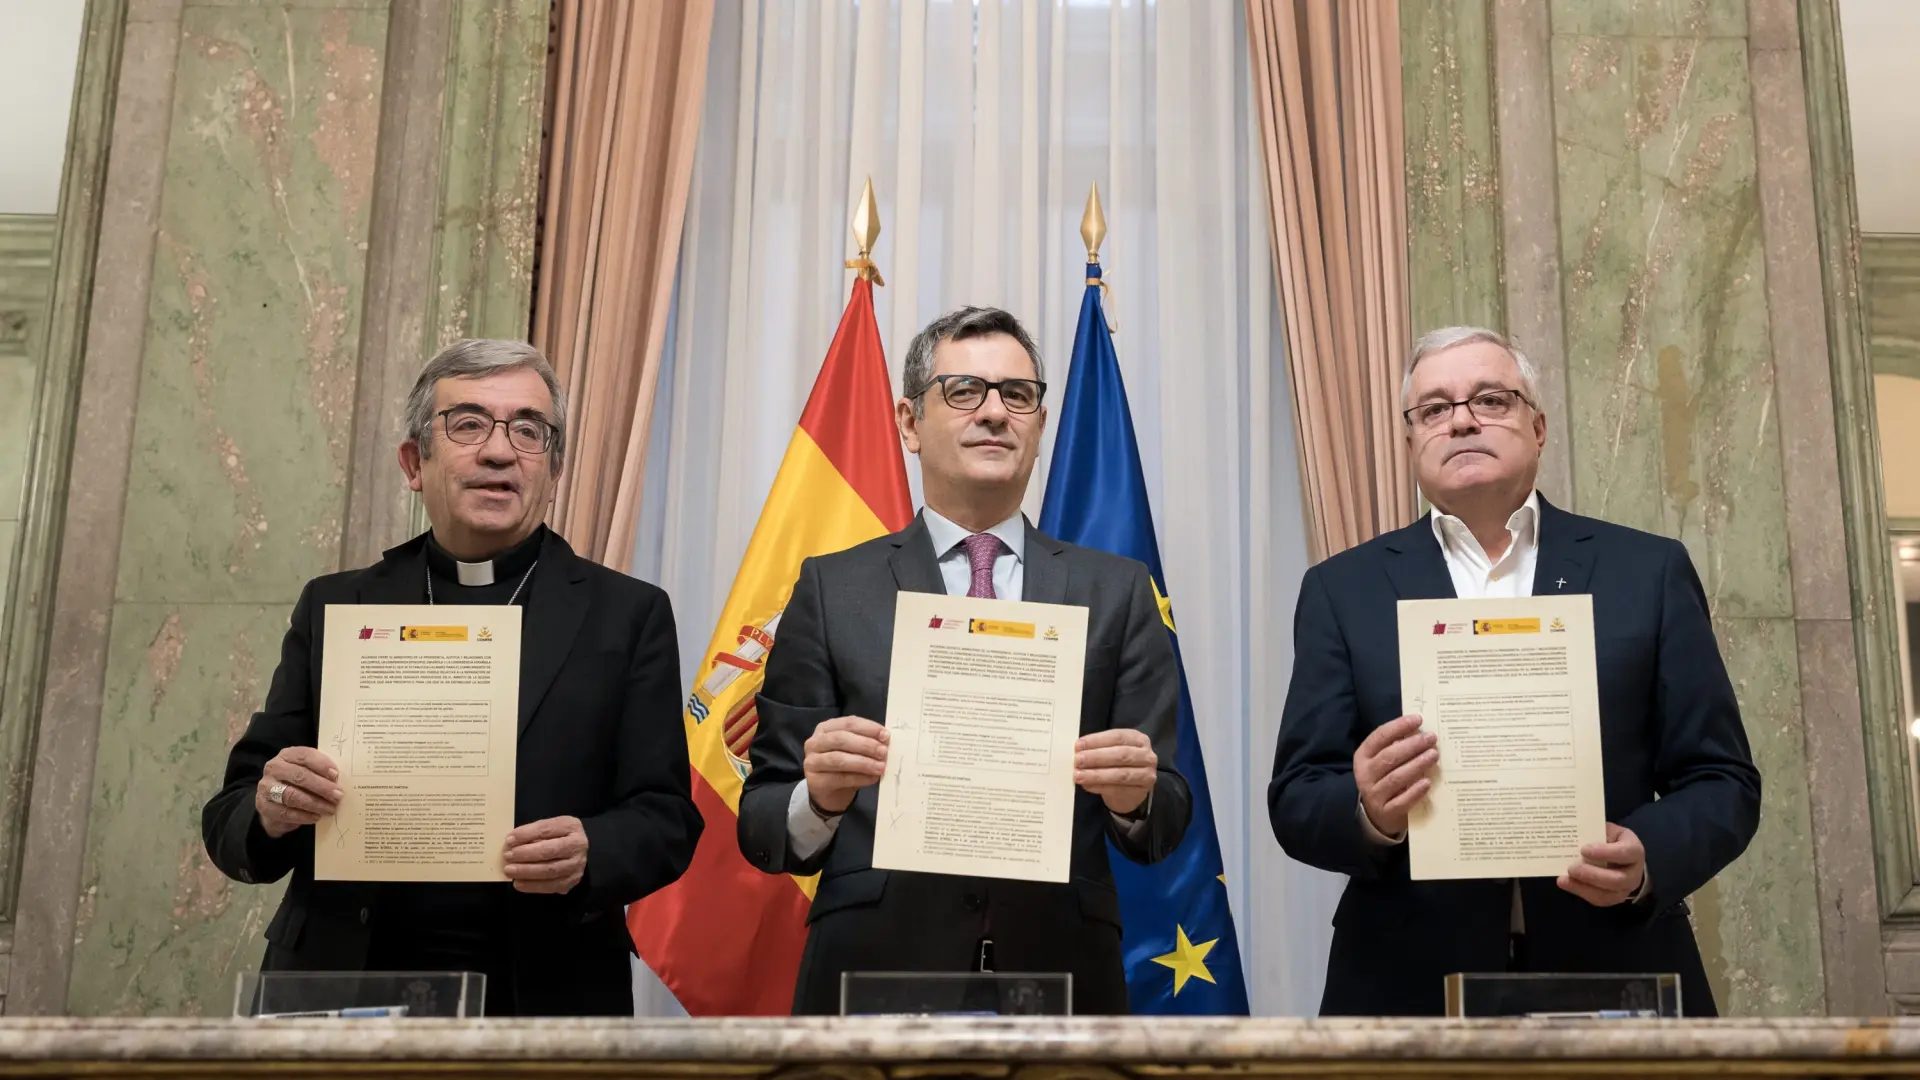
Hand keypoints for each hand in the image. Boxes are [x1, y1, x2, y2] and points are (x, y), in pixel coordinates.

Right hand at [254, 747, 341, 837]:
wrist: (275, 803)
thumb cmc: (299, 783)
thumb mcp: (309, 771)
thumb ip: (321, 771)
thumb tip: (339, 779)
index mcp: (287, 755)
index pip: (304, 755)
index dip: (321, 764)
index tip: (336, 775)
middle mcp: (274, 769)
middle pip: (299, 776)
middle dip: (322, 787)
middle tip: (338, 795)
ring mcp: (266, 788)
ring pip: (292, 795)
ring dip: (314, 803)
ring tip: (330, 809)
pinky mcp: (265, 806)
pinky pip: (286, 812)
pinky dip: (304, 816)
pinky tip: (316, 817)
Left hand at [503, 816, 587, 893]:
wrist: (576, 851)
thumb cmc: (558, 836)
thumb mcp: (548, 826)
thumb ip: (532, 832)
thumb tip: (511, 842)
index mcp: (571, 827)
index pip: (546, 830)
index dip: (526, 835)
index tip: (509, 840)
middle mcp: (578, 846)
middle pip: (550, 851)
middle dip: (525, 854)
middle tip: (508, 856)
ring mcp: (576, 865)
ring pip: (550, 870)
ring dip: (526, 872)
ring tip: (510, 870)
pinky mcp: (572, 881)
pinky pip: (551, 886)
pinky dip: (532, 886)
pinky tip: (519, 883)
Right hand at [803, 716, 888, 814]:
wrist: (830, 792)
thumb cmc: (844, 766)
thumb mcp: (854, 750)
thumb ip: (866, 742)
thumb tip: (886, 740)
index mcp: (826, 728)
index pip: (848, 723)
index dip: (868, 728)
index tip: (886, 735)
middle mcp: (815, 742)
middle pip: (841, 739)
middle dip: (865, 745)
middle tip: (884, 752)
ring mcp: (812, 762)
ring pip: (839, 759)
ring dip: (863, 762)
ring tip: (881, 767)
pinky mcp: (815, 781)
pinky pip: (840, 778)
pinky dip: (859, 778)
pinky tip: (872, 778)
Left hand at [1074, 728, 1156, 815]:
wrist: (1131, 789)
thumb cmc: (1119, 765)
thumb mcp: (1113, 750)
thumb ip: (1099, 748)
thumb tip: (1078, 750)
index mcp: (1138, 739)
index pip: (1117, 737)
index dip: (1097, 740)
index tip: (1079, 745)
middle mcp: (1146, 756)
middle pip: (1120, 755)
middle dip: (1096, 757)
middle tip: (1078, 760)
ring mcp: (1146, 775)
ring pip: (1120, 774)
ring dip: (1096, 775)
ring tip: (1079, 775)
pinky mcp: (1140, 792)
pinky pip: (1118, 790)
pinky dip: (1100, 787)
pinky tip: (1087, 785)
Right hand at [1354, 714, 1437, 837]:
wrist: (1377, 814)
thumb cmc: (1385, 779)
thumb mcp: (1384, 762)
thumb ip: (1397, 746)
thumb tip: (1420, 729)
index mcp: (1363, 756)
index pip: (1379, 737)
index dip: (1398, 726)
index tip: (1417, 719)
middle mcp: (1365, 774)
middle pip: (1389, 756)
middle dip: (1412, 745)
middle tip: (1431, 738)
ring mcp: (1374, 794)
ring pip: (1396, 777)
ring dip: (1416, 765)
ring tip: (1433, 755)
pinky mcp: (1386, 812)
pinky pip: (1402, 801)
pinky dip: (1415, 791)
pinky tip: (1427, 782)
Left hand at [1558, 823, 1645, 906]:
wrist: (1622, 857)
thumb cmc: (1612, 840)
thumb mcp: (1607, 830)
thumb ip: (1595, 833)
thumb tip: (1575, 835)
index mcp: (1634, 850)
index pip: (1624, 853)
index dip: (1605, 853)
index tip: (1584, 850)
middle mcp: (1634, 872)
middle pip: (1617, 880)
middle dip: (1592, 875)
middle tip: (1572, 868)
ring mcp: (1626, 888)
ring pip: (1608, 894)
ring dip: (1584, 887)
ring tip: (1564, 879)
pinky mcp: (1614, 897)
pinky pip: (1599, 900)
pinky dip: (1581, 892)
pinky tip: (1566, 884)